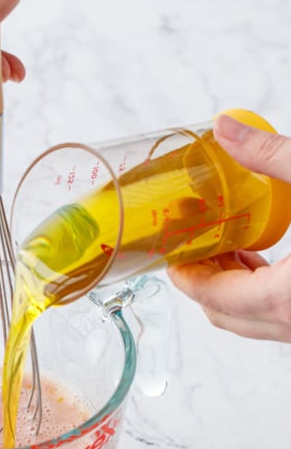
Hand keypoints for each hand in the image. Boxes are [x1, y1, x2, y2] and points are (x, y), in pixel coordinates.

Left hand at [168, 114, 290, 341]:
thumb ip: (271, 156)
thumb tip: (226, 128)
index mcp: (287, 298)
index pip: (213, 297)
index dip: (184, 274)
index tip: (168, 250)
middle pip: (224, 315)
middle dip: (200, 279)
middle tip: (190, 241)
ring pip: (250, 320)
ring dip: (229, 287)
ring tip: (222, 242)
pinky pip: (276, 317)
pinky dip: (258, 292)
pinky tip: (259, 257)